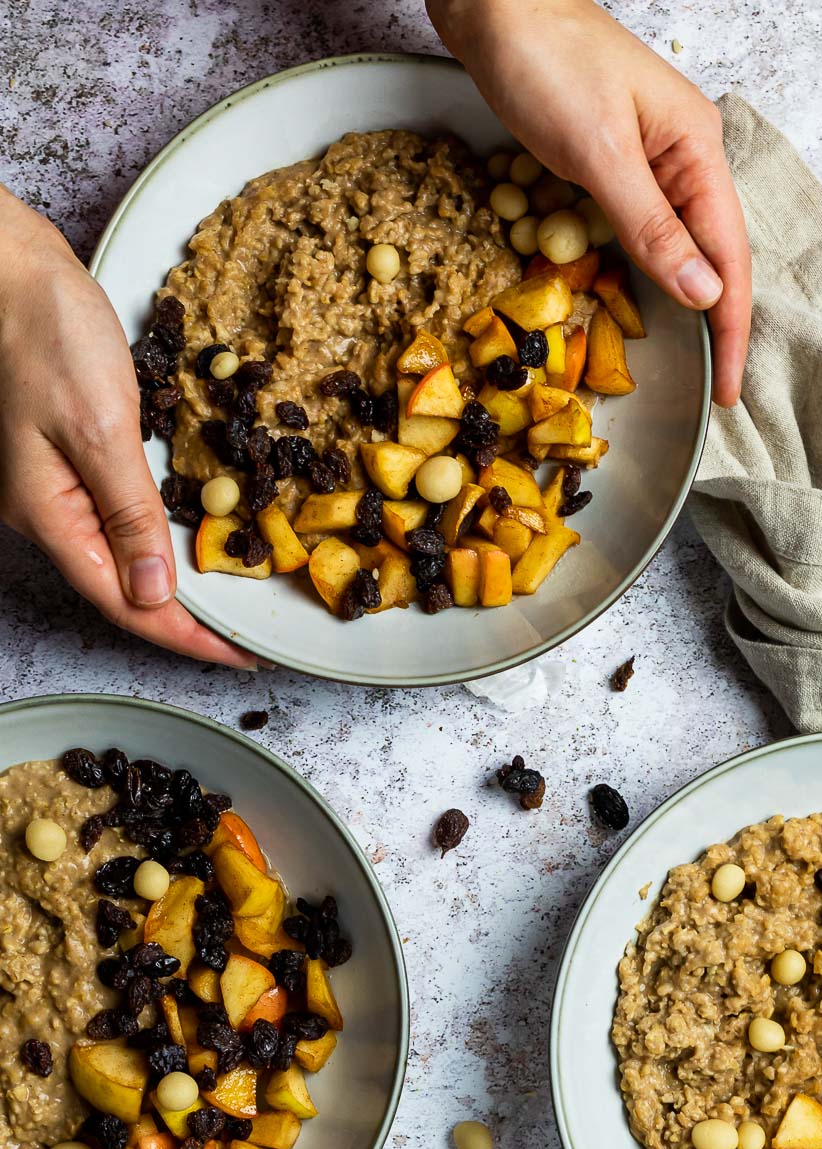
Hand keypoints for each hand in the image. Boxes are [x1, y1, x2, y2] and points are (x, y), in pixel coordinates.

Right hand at [0, 188, 256, 666]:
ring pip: (120, 557)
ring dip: (174, 586)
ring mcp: (52, 488)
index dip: (188, 638)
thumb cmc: (46, 333)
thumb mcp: (100, 426)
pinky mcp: (65, 461)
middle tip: (247, 638)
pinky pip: (116, 519)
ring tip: (228, 605)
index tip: (243, 656)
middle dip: (185, 622)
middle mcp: (47, 513)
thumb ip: (129, 513)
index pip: (127, 604)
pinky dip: (157, 540)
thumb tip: (155, 592)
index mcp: (50, 516)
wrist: (10, 267)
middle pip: (122, 590)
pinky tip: (187, 543)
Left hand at [427, 0, 750, 406]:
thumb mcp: (599, 152)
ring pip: (680, 247)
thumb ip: (652, 228)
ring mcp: (652, 160)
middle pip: (713, 256)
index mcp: (696, 150)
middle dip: (718, 325)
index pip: (729, 256)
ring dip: (686, 305)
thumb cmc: (547, 60)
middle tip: (717, 392)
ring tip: (696, 363)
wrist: (497, 4)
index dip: (732, 328)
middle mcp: (685, 158)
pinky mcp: (616, 163)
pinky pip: (644, 231)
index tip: (730, 390)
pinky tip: (648, 306)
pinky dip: (648, 273)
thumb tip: (703, 294)